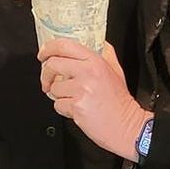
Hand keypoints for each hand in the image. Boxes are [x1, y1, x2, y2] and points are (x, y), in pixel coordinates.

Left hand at [39, 39, 149, 161]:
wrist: (126, 126)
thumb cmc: (120, 101)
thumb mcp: (116, 71)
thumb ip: (105, 54)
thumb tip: (97, 42)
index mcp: (95, 61)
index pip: (64, 45)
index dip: (48, 48)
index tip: (43, 54)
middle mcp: (87, 73)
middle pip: (53, 64)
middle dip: (46, 74)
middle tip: (48, 81)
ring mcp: (81, 90)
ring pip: (54, 88)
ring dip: (59, 95)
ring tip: (74, 99)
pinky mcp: (76, 106)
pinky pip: (58, 105)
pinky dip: (64, 109)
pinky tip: (77, 109)